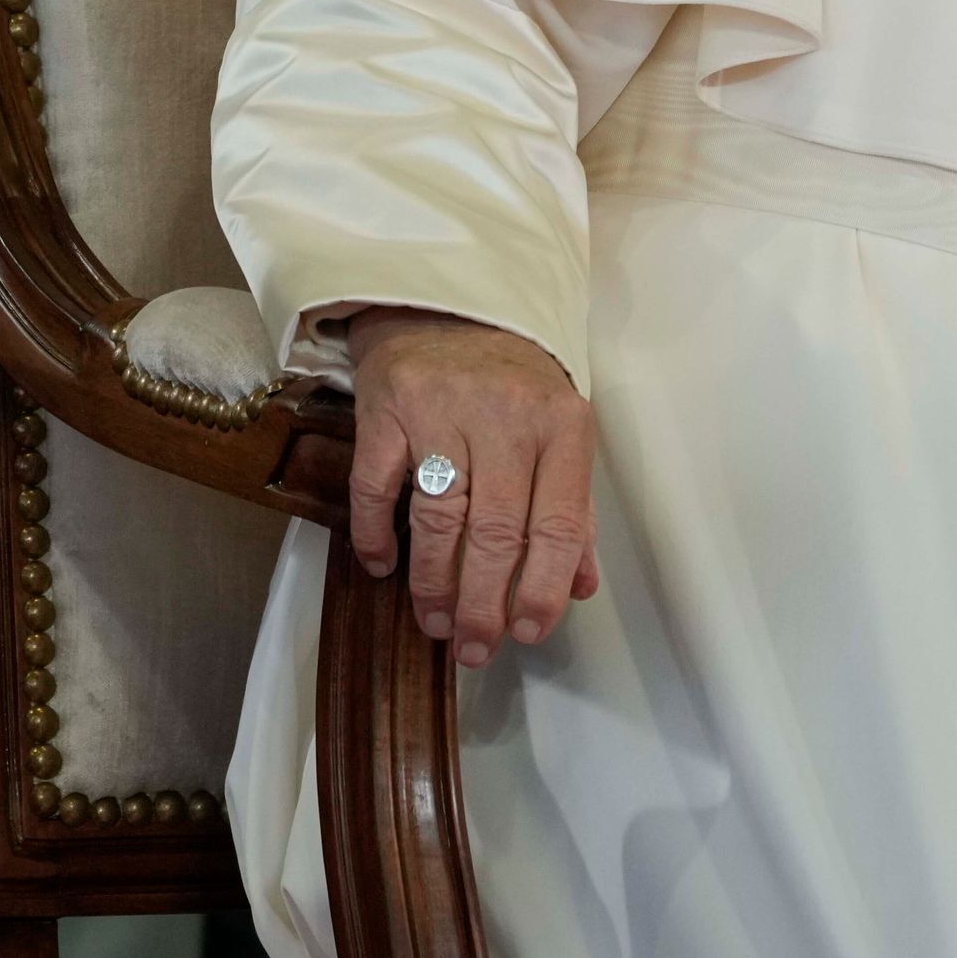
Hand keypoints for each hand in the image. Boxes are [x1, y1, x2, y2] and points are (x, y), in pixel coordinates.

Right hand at [340, 305, 598, 668]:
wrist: (452, 310)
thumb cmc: (515, 387)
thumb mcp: (560, 436)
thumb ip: (573, 512)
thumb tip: (580, 587)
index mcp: (562, 426)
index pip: (557, 522)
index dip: (542, 586)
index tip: (529, 632)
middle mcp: (506, 418)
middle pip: (496, 530)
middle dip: (484, 601)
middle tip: (475, 648)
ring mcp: (443, 412)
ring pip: (439, 518)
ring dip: (434, 583)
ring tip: (436, 624)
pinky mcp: (387, 410)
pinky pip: (376, 489)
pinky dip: (377, 536)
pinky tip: (383, 568)